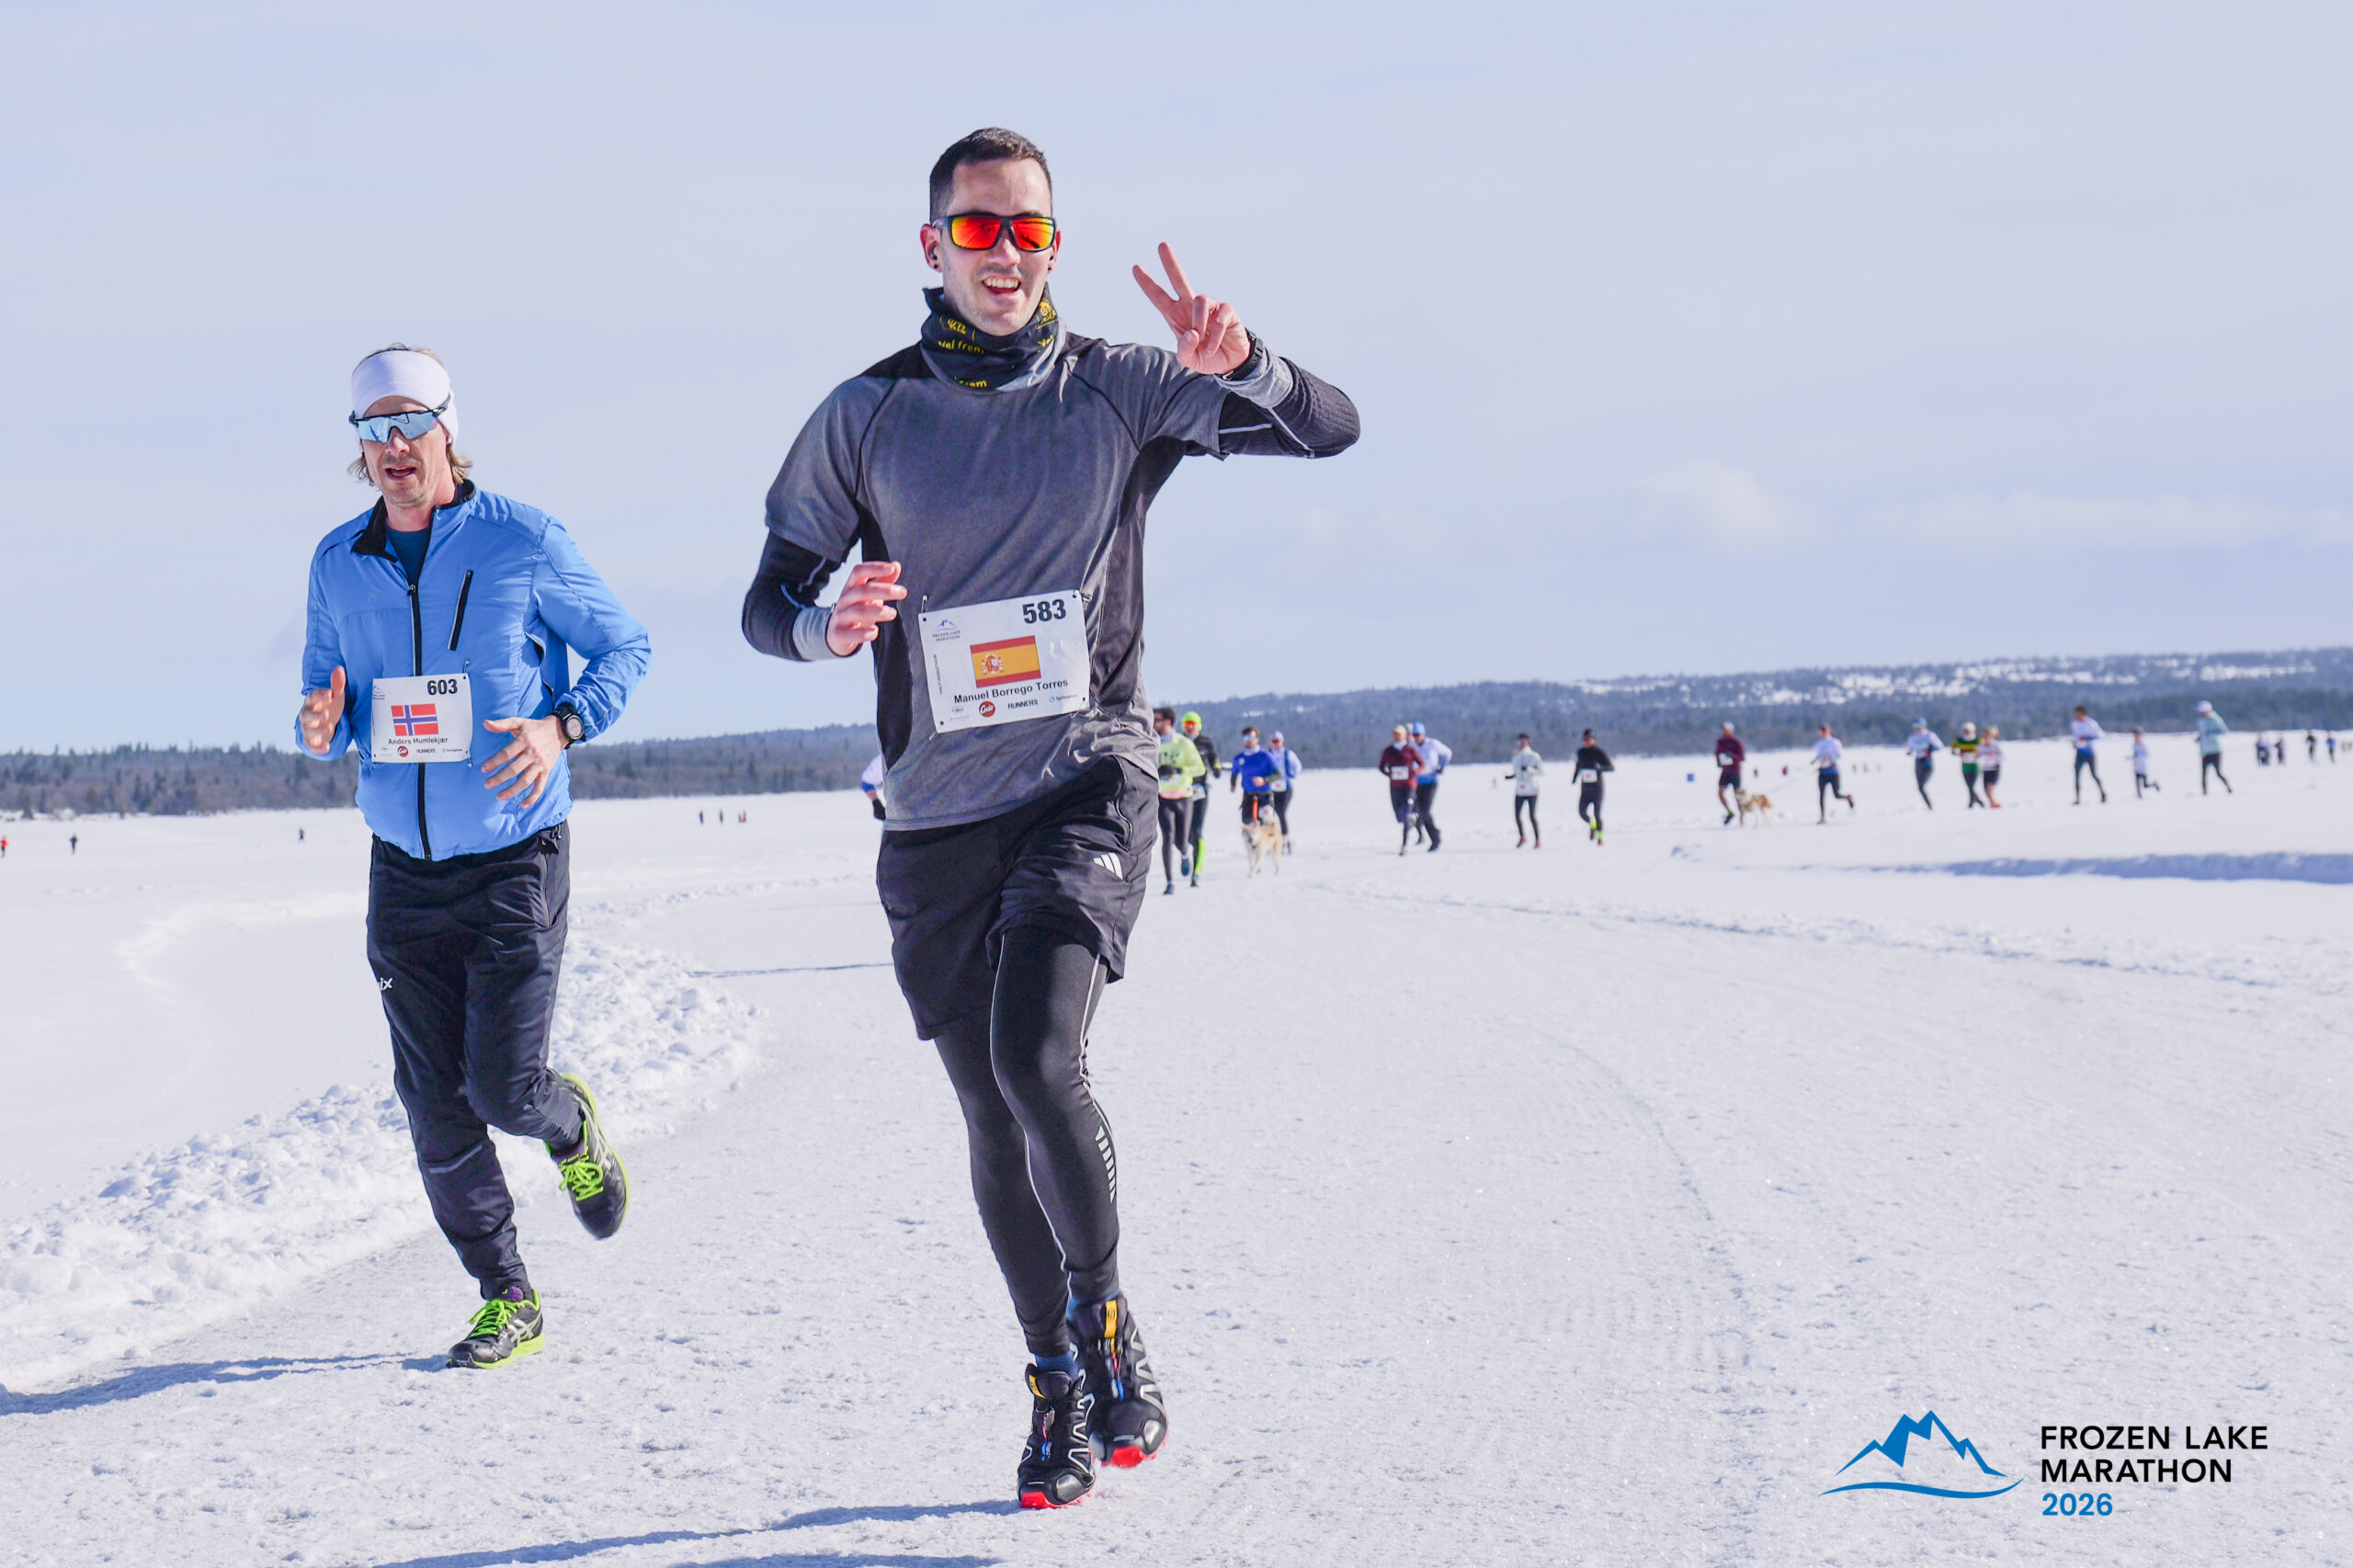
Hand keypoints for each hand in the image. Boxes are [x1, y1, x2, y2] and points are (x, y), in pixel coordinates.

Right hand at [298, 667, 345, 755]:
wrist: (328, 724)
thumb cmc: (330, 706)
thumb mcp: (336, 696)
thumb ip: (337, 685)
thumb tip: (339, 668)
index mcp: (312, 702)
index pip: (312, 697)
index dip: (319, 696)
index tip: (329, 694)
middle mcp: (307, 715)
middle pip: (306, 715)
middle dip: (315, 715)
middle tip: (326, 714)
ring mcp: (309, 729)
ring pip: (308, 730)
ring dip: (317, 730)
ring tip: (329, 727)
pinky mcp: (312, 742)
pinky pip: (312, 746)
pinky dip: (317, 748)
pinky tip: (326, 748)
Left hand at [481, 716, 564, 804]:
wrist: (559, 731)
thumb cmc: (535, 727)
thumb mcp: (519, 722)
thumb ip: (502, 724)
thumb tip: (486, 724)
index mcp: (524, 741)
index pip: (507, 754)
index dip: (495, 762)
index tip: (484, 769)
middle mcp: (533, 753)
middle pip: (514, 769)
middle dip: (500, 778)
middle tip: (488, 785)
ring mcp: (540, 764)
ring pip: (525, 780)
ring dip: (512, 790)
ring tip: (499, 796)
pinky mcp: (546, 771)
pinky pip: (540, 786)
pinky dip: (533, 797)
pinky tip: (524, 804)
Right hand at [826, 560, 908, 656]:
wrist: (836, 634)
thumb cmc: (855, 610)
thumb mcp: (868, 596)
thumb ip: (882, 581)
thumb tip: (896, 565)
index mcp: (851, 587)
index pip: (859, 572)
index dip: (874, 568)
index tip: (891, 568)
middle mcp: (844, 600)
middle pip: (862, 591)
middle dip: (884, 590)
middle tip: (902, 592)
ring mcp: (840, 616)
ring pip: (858, 611)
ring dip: (878, 612)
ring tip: (893, 613)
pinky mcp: (838, 634)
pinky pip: (849, 633)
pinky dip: (863, 633)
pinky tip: (874, 632)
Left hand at [1133, 242, 1250, 374]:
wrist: (1230, 363)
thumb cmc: (1206, 357)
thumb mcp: (1189, 359)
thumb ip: (1184, 349)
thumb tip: (1192, 332)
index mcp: (1176, 315)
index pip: (1159, 297)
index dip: (1147, 284)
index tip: (1135, 267)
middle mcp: (1191, 306)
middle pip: (1179, 279)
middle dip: (1170, 263)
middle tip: (1161, 245)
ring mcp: (1210, 306)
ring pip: (1199, 300)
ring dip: (1199, 323)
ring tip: (1202, 343)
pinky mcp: (1227, 311)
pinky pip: (1218, 317)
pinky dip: (1215, 335)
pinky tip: (1213, 347)